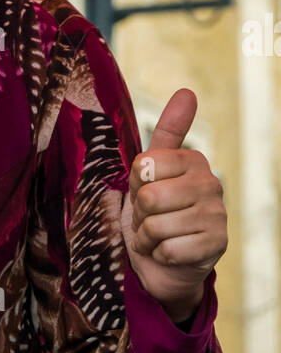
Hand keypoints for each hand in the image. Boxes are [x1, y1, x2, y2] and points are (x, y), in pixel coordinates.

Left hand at [121, 89, 227, 322]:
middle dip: (140, 215)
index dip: (135, 186)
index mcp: (192, 160)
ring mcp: (218, 215)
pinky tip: (170, 253)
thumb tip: (187, 91)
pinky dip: (160, 255)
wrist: (164, 262)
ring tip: (158, 237)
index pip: (143, 166)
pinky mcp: (217, 245)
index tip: (145, 192)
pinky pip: (168, 249)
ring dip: (147, 238)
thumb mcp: (150, 172)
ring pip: (156, 226)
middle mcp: (210, 182)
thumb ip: (167, 133)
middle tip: (150, 219)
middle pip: (149, 198)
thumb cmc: (155, 214)